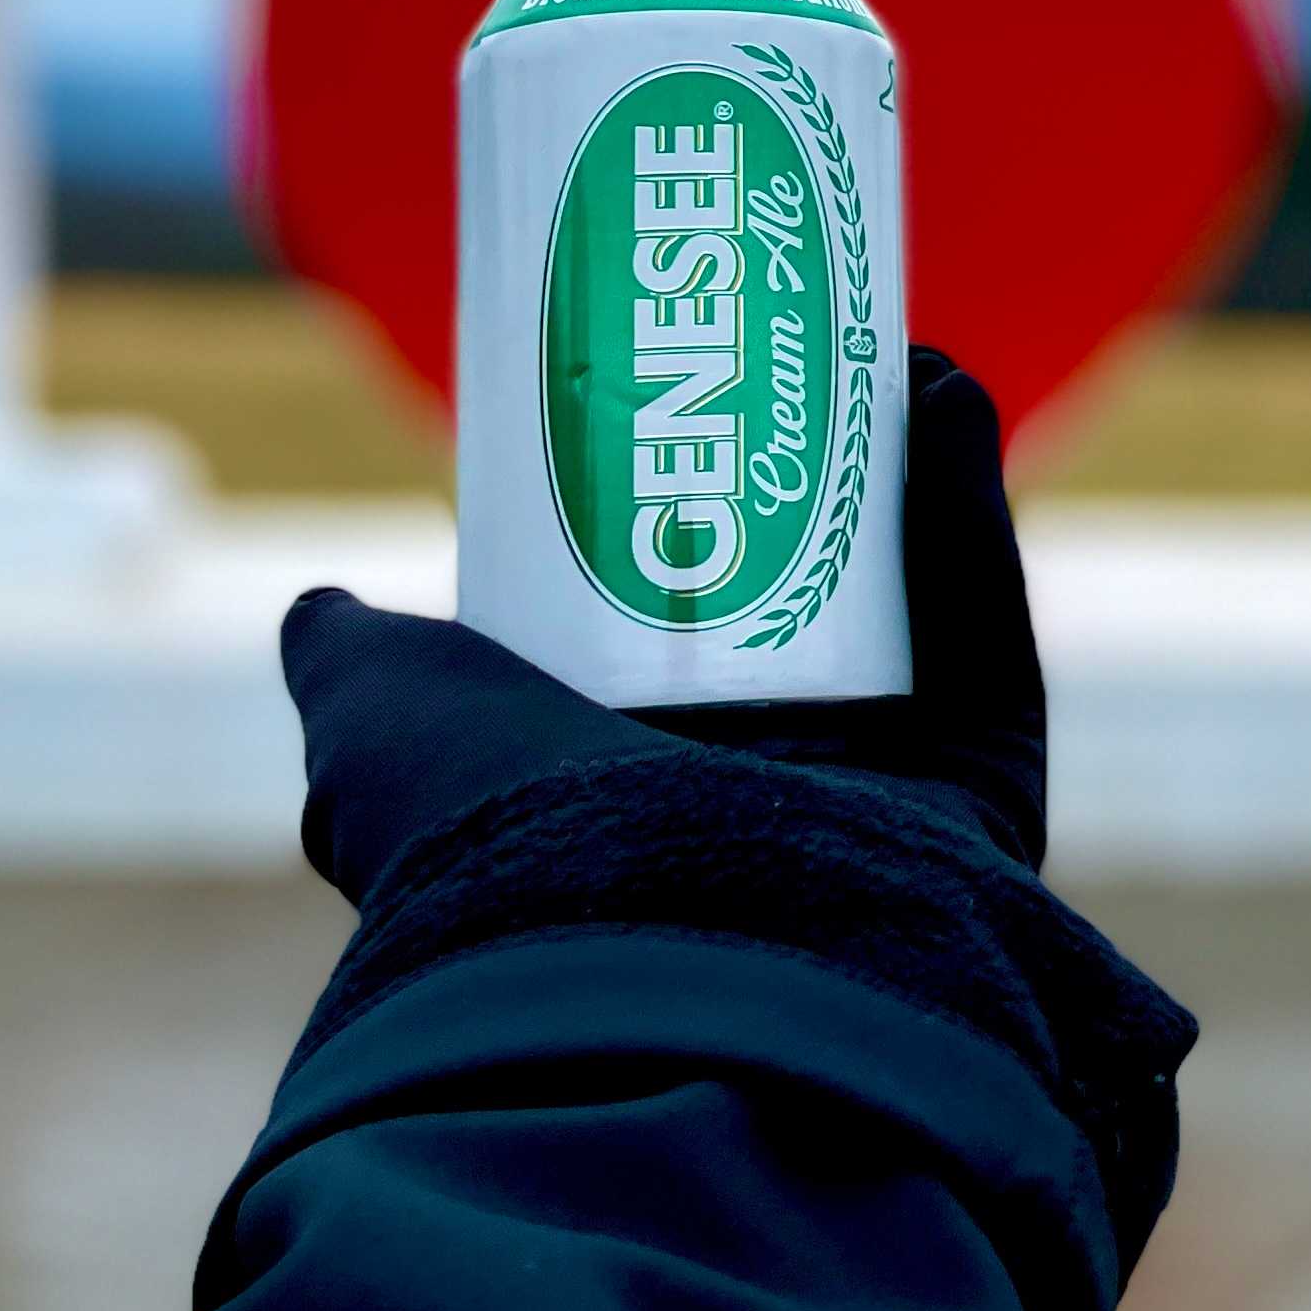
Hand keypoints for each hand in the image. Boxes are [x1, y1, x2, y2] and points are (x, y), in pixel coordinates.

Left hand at [285, 346, 1052, 907]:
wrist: (645, 963)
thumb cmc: (485, 845)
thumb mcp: (381, 728)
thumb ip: (357, 665)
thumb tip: (321, 606)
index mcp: (617, 809)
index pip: (660, 637)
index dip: (676, 509)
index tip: (676, 394)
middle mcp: (753, 821)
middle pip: (805, 613)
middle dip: (808, 484)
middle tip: (791, 355)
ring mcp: (882, 818)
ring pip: (914, 612)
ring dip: (904, 476)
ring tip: (880, 346)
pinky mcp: (985, 798)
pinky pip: (989, 634)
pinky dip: (973, 508)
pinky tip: (944, 388)